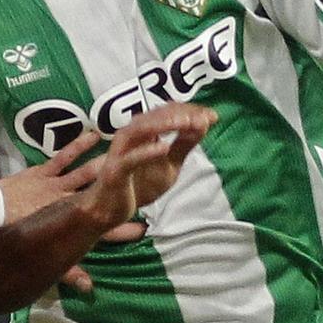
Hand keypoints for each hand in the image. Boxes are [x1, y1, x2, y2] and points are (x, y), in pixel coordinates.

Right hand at [74, 102, 216, 232]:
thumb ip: (183, 145)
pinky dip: (146, 152)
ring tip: (188, 123)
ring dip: (165, 124)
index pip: (167, 113)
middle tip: (204, 117)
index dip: (190, 111)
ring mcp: (121, 152)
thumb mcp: (169, 164)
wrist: (110, 210)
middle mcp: (130, 135)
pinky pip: (130, 159)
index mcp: (143, 131)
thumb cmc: (137, 184)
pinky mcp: (115, 171)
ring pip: (141, 130)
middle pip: (156, 116)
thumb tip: (204, 123)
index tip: (212, 116)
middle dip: (182, 114)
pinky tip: (163, 147)